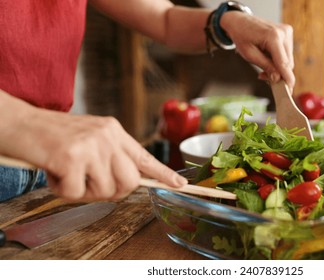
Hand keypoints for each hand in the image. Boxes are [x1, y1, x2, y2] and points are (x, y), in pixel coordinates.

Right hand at [5, 107, 186, 201]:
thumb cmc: (51, 136)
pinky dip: (62, 190)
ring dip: (83, 192)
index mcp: (113, 131)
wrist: (17, 122)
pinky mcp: (71, 157)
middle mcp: (107, 136)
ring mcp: (91, 145)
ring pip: (105, 190)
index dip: (163, 174)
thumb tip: (126, 183)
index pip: (144, 157)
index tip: (181, 184)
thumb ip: (109, 157)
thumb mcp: (88, 140)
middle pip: (129, 182)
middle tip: (87, 186)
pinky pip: (76, 194)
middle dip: (110, 193)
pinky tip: (52, 172)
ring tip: (65, 173)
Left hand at [221, 11, 294, 89]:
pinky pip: (287, 53)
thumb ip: (265, 66)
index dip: (287, 78)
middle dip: (278, 73)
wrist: (240, 21)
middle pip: (288, 63)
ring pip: (288, 60)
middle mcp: (283, 33)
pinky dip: (279, 59)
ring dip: (278, 67)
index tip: (290, 90)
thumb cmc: (242, 36)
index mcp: (273, 37)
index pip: (284, 63)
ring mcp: (287, 32)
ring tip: (263, 64)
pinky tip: (268, 57)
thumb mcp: (250, 55)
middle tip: (263, 76)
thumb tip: (277, 78)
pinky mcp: (288, 33)